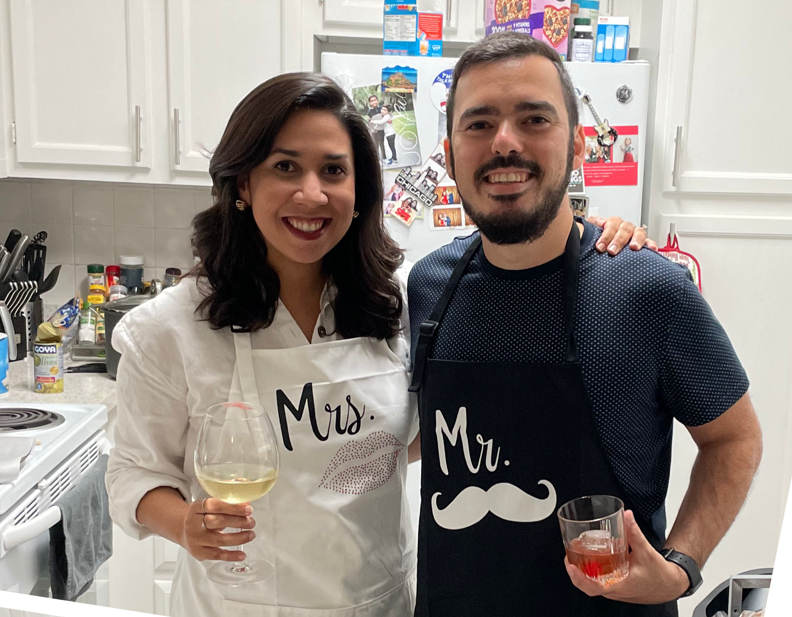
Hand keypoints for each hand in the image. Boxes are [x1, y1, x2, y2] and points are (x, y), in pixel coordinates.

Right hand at [181, 497, 256, 561]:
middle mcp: (192, 523)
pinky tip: (242, 554)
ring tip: (251, 534)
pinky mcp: (199, 553)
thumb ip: (226, 505)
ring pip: (219, 539)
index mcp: (196, 508)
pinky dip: (231, 555)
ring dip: (239, 538)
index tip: (248, 510)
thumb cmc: (202, 517)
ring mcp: (195, 539)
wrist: (185, 532)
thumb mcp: (209, 507)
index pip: (214, 506)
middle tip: (251, 522)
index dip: (233, 508)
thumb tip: (247, 505)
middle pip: (217, 522)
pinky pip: (217, 555)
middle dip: (238, 522)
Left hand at [565, 510, 689, 604]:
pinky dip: (593, 572)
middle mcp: (615, 591)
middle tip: (569, 555)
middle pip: (588, 585)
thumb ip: (634, 532)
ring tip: (576, 555)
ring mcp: (616, 591)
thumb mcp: (646, 551)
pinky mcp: (618, 587)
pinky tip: (592, 560)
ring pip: (593, 584)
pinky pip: (600, 582)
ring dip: (583, 571)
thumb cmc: (660, 574)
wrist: (671, 584)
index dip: (578, 578)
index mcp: (619, 586)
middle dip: (576, 571)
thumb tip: (626, 516)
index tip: (570, 565)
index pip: (593, 587)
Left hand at [587, 216, 658, 253]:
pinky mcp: (642, 242)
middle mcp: (624, 227)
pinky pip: (649, 241)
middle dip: (618, 240)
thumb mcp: (591, 231)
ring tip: (633, 248)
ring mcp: (634, 234)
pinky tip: (652, 249)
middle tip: (612, 250)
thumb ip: (588, 228)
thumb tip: (580, 228)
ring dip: (636, 240)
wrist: (605, 245)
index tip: (600, 247)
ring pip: (639, 232)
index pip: (610, 224)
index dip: (605, 235)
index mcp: (612, 223)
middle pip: (624, 229)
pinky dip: (651, 244)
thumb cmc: (598, 238)